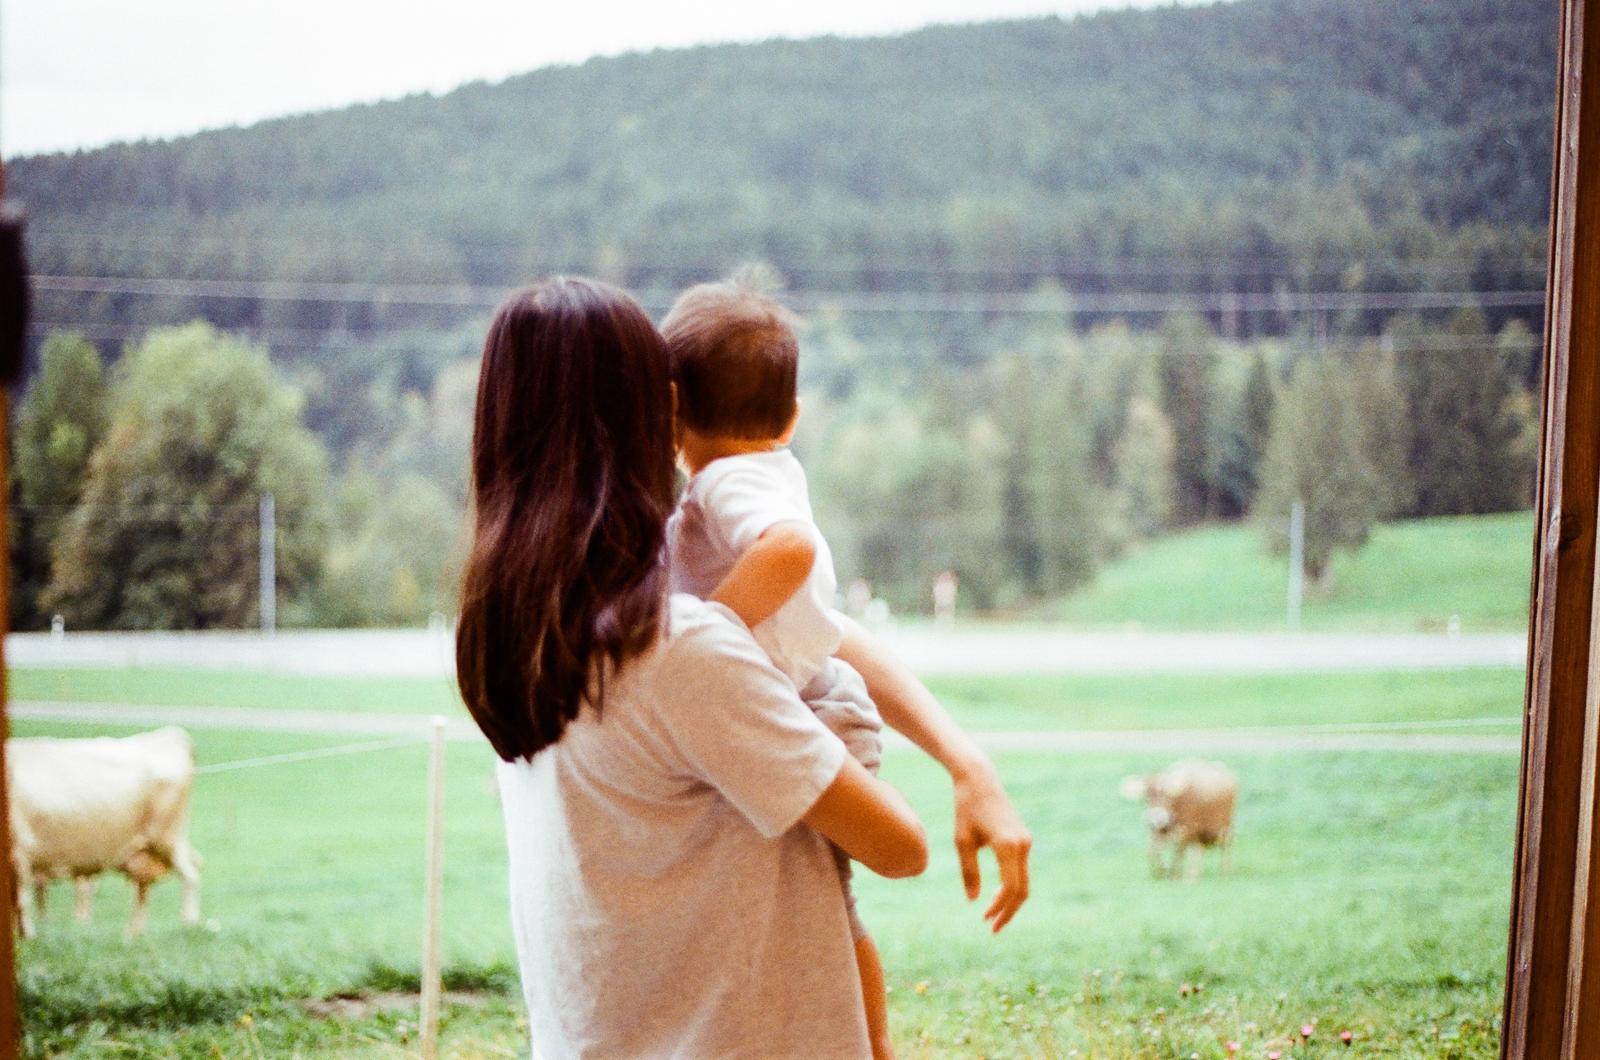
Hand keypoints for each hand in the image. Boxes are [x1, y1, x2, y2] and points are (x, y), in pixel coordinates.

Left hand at [952, 760, 1031, 932]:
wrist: (979, 780)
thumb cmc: (965, 809)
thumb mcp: (962, 841)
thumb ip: (969, 872)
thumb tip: (973, 901)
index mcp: (1007, 846)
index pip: (1010, 888)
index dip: (999, 908)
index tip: (984, 919)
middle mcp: (1022, 844)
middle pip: (1022, 890)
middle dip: (1008, 911)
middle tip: (992, 928)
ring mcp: (1025, 841)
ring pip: (1024, 881)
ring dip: (1010, 900)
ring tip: (991, 915)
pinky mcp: (1024, 839)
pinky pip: (1021, 870)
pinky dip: (1011, 886)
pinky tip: (996, 894)